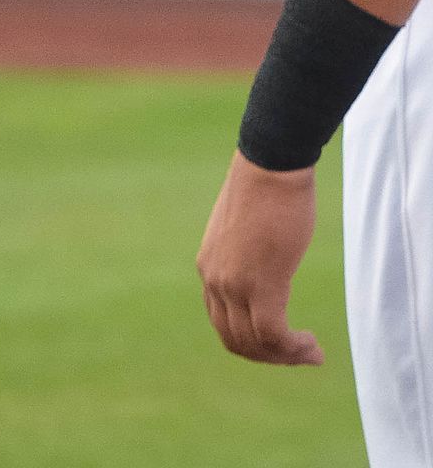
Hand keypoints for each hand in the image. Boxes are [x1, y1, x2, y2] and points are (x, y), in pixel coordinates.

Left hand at [197, 150, 322, 366]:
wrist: (272, 165)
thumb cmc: (267, 190)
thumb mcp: (245, 231)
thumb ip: (244, 257)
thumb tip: (262, 268)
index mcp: (209, 267)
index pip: (222, 323)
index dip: (252, 342)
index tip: (281, 342)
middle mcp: (215, 279)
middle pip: (236, 341)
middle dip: (269, 356)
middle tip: (299, 353)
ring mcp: (235, 283)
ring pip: (255, 344)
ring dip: (285, 357)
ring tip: (311, 351)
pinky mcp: (261, 282)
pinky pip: (274, 335)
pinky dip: (293, 349)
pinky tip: (312, 346)